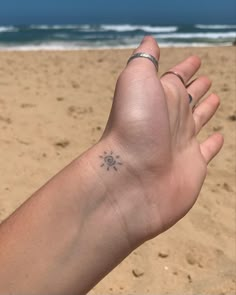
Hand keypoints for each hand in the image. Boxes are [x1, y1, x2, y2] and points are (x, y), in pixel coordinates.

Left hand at [100, 36, 223, 243]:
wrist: (132, 178)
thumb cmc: (134, 125)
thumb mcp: (136, 80)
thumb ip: (144, 61)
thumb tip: (149, 41)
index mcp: (160, 98)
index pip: (175, 78)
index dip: (185, 68)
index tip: (196, 60)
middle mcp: (170, 120)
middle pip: (188, 99)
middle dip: (197, 88)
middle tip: (207, 80)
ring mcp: (181, 144)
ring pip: (197, 121)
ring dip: (206, 110)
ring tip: (216, 98)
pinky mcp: (193, 166)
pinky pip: (206, 151)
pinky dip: (213, 144)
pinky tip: (218, 137)